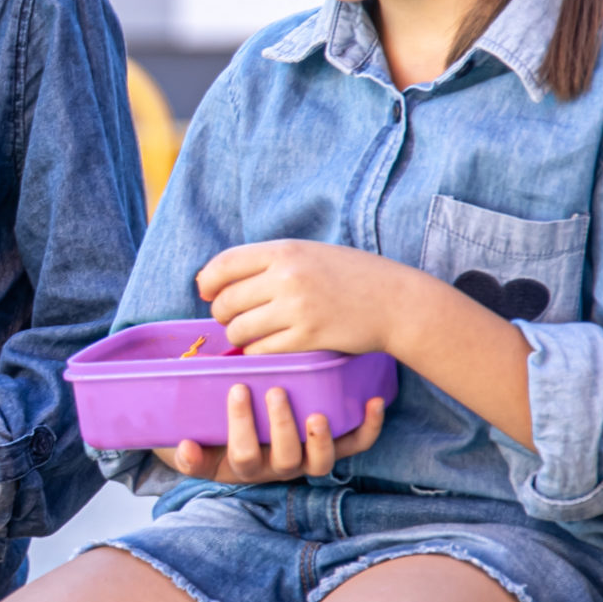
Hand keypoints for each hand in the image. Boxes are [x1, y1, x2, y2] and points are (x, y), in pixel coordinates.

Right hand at [160, 386, 386, 483]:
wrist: (237, 439)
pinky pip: (354, 445)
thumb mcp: (191, 447)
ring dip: (322, 439)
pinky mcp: (330, 447)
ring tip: (318, 415)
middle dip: (281, 427)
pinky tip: (374, 402)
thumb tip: (186, 449)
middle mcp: (279, 468)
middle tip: (276, 393)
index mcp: (244, 467)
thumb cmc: (210, 437)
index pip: (244, 456)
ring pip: (321, 462)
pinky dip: (368, 427)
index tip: (237, 390)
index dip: (242, 427)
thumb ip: (187, 453)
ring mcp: (306, 458)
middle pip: (286, 460)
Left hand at [198, 239, 405, 356]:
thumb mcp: (309, 253)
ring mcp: (297, 308)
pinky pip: (261, 350)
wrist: (395, 301)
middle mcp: (287, 277)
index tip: (207, 293)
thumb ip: (269, 262)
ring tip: (252, 333)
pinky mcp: (308, 338)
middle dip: (222, 314)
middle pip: (226, 301)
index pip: (223, 264)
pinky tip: (269, 345)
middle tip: (233, 318)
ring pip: (239, 329)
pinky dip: (258, 351)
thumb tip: (216, 279)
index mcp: (284, 250)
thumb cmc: (350, 276)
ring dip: (239, 335)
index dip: (207, 282)